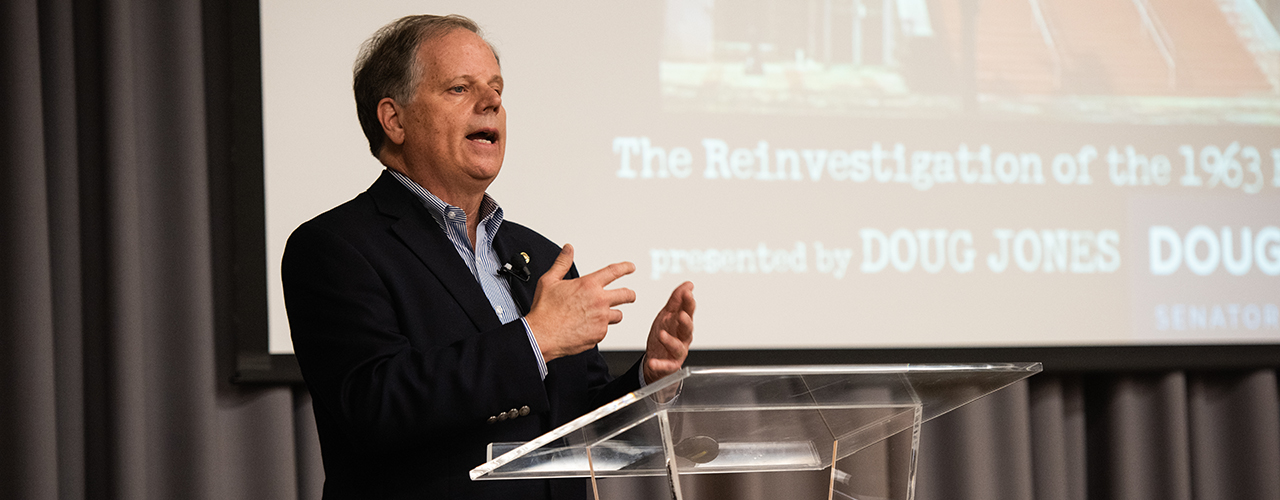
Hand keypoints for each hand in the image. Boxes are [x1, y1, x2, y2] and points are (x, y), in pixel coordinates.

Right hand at [525, 244, 635, 361]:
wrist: (542, 335)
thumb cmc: (544, 310)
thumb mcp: (549, 280)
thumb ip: (562, 263)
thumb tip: (568, 249)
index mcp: (589, 285)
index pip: (614, 271)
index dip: (625, 268)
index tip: (630, 267)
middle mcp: (599, 301)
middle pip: (626, 295)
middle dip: (630, 294)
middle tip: (629, 295)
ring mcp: (601, 319)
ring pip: (618, 315)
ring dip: (613, 314)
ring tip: (602, 315)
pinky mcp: (599, 334)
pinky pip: (605, 330)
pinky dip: (599, 329)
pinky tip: (587, 327)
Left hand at [643, 282, 695, 383]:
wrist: (655, 357)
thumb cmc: (664, 333)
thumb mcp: (668, 314)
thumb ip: (677, 300)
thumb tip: (688, 284)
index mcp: (682, 324)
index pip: (688, 311)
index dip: (689, 303)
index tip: (688, 293)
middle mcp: (683, 338)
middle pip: (687, 329)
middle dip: (686, 322)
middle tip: (681, 315)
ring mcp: (678, 352)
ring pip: (677, 347)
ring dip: (670, 341)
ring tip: (661, 335)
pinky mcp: (670, 365)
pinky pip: (666, 366)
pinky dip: (660, 365)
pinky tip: (653, 362)